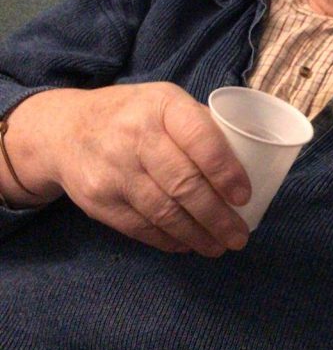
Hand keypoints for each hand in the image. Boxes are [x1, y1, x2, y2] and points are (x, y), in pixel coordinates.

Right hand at [2, 84, 251, 253]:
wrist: (66, 130)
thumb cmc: (132, 116)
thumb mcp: (164, 102)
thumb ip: (200, 126)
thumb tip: (250, 161)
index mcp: (161, 105)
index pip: (201, 139)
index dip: (226, 171)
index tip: (244, 196)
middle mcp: (135, 135)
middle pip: (184, 184)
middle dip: (218, 217)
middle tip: (239, 236)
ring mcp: (114, 169)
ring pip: (164, 212)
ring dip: (197, 236)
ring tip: (219, 246)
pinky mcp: (99, 200)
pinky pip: (142, 228)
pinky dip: (169, 240)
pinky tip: (187, 244)